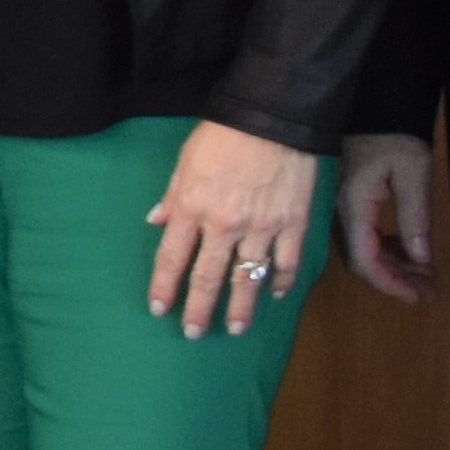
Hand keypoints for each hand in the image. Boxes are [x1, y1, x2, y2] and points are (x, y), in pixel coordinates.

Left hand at [145, 121, 321, 335]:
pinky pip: (287, 262)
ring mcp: (261, 227)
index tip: (159, 309)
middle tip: (193, 332)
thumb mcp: (185, 160)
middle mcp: (223, 224)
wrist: (274, 117)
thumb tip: (156, 221)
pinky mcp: (293, 223)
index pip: (171, 257)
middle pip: (207, 277)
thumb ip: (172, 195)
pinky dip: (282, 281)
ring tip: (234, 328)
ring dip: (241, 307)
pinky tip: (277, 295)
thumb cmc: (224, 134)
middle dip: (199, 309)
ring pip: (248, 278)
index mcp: (191, 207)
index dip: (164, 287)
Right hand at [339, 133, 440, 301]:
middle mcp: (347, 212)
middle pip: (364, 259)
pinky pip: (370, 235)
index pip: (366, 259)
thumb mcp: (413, 173)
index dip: (391, 283)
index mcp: (356, 207)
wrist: (377, 102)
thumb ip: (416, 217)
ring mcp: (349, 206)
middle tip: (429, 291)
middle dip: (396, 279)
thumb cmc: (395, 135)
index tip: (419, 296)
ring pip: (367, 249)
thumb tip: (421, 260)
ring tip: (425, 276)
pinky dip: (392, 249)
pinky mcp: (356, 199)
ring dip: (395, 266)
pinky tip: (411, 253)